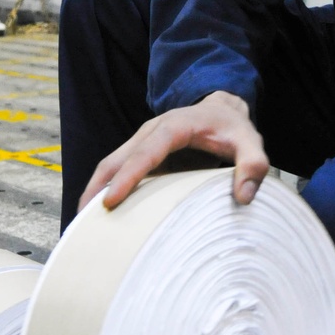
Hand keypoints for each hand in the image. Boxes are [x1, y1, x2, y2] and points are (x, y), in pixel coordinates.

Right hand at [78, 91, 268, 210]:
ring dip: (93, 190)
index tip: (110, 201)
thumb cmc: (233, 129)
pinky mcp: (140, 154)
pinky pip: (116, 171)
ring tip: (80, 224)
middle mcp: (150, 132)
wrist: (221, 110)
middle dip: (96, 187)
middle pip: (115, 159)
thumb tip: (243, 197)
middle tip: (82, 221)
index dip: (127, 176)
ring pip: (109, 165)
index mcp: (174, 127)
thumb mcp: (251, 143)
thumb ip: (253, 166)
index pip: (145, 152)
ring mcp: (141, 142)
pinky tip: (97, 216)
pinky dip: (103, 190)